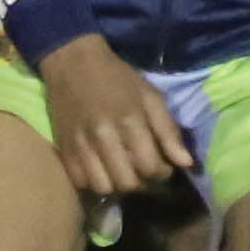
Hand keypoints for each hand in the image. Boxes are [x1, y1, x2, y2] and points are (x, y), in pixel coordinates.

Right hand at [33, 32, 192, 198]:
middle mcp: (104, 136)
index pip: (151, 167)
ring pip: (103, 187)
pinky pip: (80, 182)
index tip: (163, 166)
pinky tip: (101, 169)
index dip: (162, 173)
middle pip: (127, 183)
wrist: (72, 62)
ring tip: (122, 172)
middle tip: (143, 170)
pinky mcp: (63, 149)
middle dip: (141, 182)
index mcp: (130, 121)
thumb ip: (168, 131)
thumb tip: (186, 163)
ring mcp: (80, 145)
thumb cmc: (117, 77)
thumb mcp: (150, 96)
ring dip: (117, 185)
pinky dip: (93, 182)